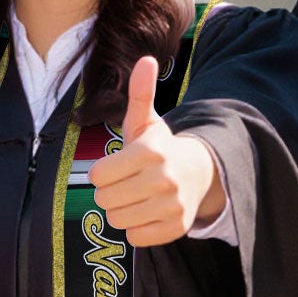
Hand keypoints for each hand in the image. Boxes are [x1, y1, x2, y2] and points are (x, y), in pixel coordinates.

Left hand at [90, 56, 222, 245]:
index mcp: (151, 152)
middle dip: (109, 193)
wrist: (198, 173)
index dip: (102, 173)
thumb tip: (146, 59)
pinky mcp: (176, 228)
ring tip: (136, 197)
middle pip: (105, 200)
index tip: (115, 168)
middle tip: (125, 184)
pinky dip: (136, 228)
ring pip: (118, 221)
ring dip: (121, 211)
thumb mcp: (147, 121)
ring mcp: (172, 206)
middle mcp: (164, 180)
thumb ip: (140, 93)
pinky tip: (147, 212)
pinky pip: (135, 237)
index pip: (99, 176)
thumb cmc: (160, 147)